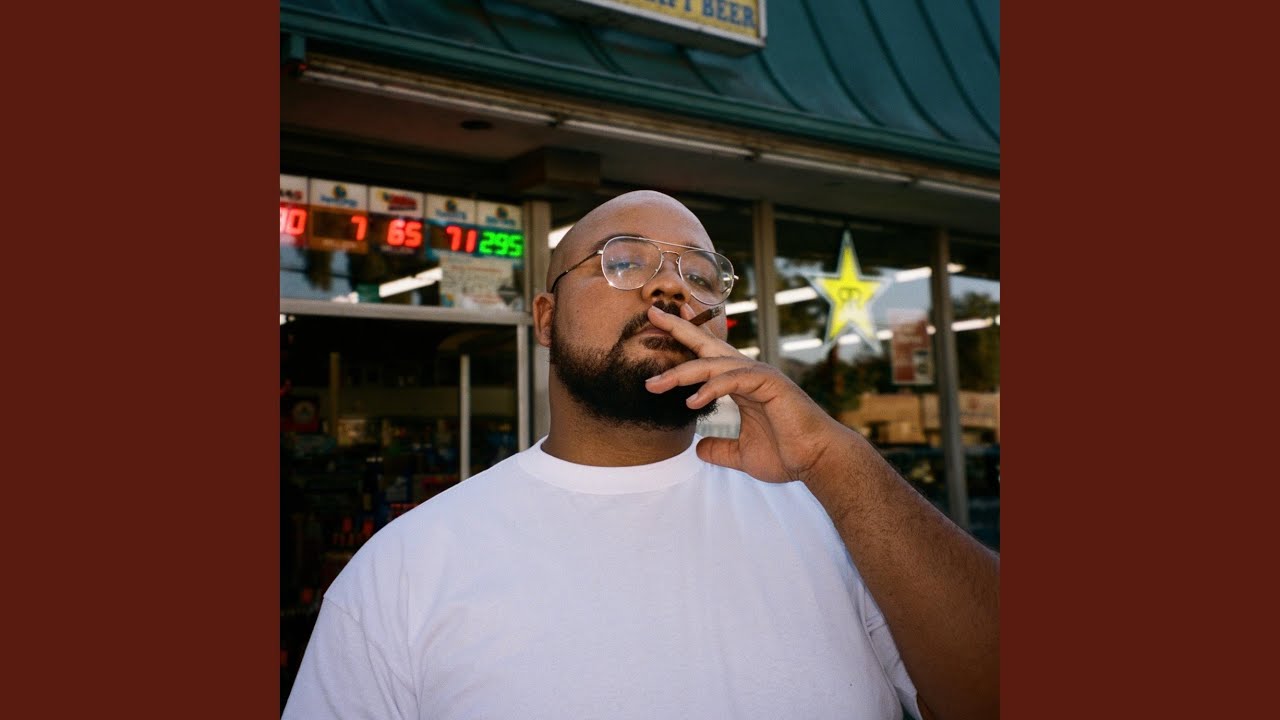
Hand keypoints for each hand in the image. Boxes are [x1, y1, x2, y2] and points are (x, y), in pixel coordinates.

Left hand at [643, 304, 858, 483]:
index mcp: (742, 384)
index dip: (686, 339)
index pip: (708, 357)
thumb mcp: (742, 454)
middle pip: (708, 346)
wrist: (818, 461)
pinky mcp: (769, 384)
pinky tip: (693, 401)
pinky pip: (733, 380)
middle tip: (652, 314)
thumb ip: (720, 449)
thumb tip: (698, 449)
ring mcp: (759, 376)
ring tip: (655, 384)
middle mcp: (749, 373)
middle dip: (679, 330)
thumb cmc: (788, 455)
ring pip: (714, 365)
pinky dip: (711, 388)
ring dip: (682, 373)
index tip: (662, 323)